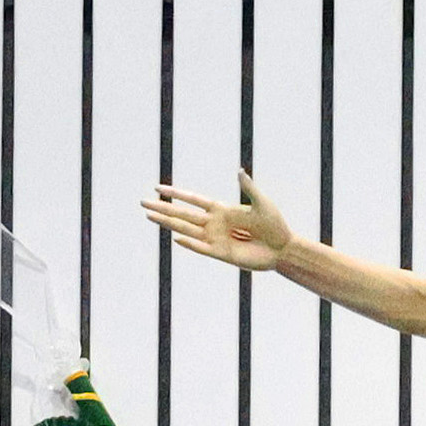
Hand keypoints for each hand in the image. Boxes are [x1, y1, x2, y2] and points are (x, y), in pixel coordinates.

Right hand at [143, 166, 301, 273]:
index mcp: (221, 209)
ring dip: (168, 223)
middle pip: (182, 214)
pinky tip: (176, 238)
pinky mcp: (221, 254)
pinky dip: (190, 243)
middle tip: (143, 203)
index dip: (176, 193)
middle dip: (163, 208)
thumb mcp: (262, 203)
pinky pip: (201, 248)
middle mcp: (214, 224)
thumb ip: (249, 188)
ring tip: (150, 216)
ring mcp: (215, 239)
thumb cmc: (274, 224)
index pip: (193, 200)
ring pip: (185, 229)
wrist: (282, 248)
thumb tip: (240, 170)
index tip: (158, 188)